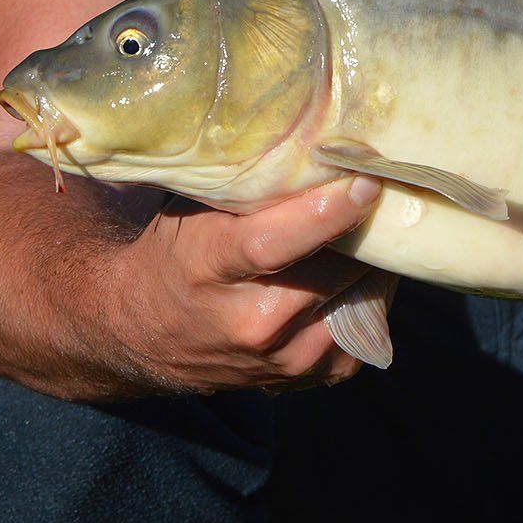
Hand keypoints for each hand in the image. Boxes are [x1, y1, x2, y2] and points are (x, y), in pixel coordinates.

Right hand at [106, 175, 388, 393]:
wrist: (139, 335)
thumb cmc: (175, 254)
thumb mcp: (193, 213)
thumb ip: (249, 188)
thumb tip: (320, 144)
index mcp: (209, 268)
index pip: (272, 243)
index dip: (326, 213)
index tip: (367, 182)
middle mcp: (247, 321)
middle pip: (331, 270)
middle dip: (363, 230)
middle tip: (383, 194)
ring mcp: (279, 359)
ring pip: (356, 298)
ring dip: (369, 263)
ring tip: (368, 230)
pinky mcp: (305, 378)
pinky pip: (363, 328)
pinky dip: (366, 296)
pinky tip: (355, 272)